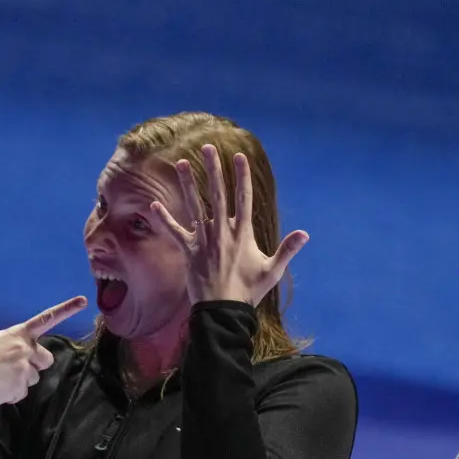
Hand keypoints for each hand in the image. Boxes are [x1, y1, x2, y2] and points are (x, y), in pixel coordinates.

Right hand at [0, 296, 87, 415]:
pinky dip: (11, 394)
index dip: (66, 309)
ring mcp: (24, 366)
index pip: (46, 318)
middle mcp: (24, 348)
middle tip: (16, 368)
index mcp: (17, 334)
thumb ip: (16, 347)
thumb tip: (28, 361)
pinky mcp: (20, 385)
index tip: (84, 301)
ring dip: (20, 381)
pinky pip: (22, 393)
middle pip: (47, 359)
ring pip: (34, 378)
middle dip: (36, 365)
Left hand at [153, 144, 307, 306]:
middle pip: (218, 194)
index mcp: (243, 233)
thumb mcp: (272, 270)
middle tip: (209, 148)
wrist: (223, 310)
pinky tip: (152, 205)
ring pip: (195, 206)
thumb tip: (305, 234)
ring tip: (181, 163)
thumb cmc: (249, 290)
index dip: (242, 177)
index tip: (239, 157)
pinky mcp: (189, 251)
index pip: (243, 199)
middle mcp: (222, 232)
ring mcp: (204, 240)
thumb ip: (287, 249)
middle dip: (214, 170)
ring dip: (189, 184)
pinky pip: (174, 232)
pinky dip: (164, 219)